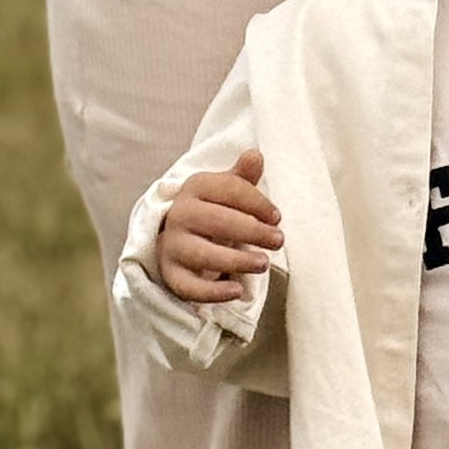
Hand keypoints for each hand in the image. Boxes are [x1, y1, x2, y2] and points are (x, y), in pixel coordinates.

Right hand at [155, 150, 283, 304]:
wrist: (179, 240)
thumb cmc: (213, 213)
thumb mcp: (227, 193)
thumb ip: (242, 178)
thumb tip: (255, 155)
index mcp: (195, 187)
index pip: (229, 189)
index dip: (257, 203)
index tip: (276, 217)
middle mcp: (179, 214)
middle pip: (218, 220)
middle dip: (252, 231)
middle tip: (278, 240)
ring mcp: (172, 245)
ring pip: (204, 254)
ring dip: (238, 260)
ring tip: (263, 263)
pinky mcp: (170, 274)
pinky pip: (189, 286)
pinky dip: (213, 292)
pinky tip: (236, 290)